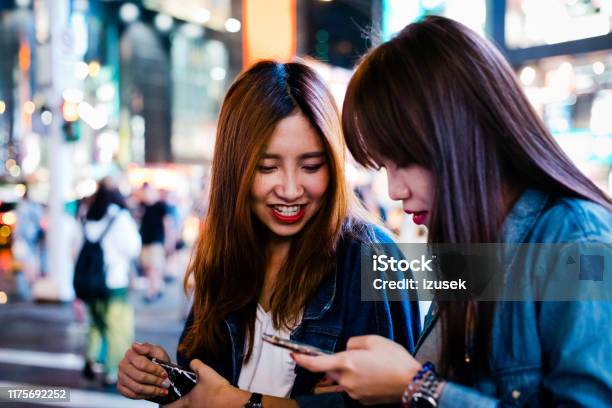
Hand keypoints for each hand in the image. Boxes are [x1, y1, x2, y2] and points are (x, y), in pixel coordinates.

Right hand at [117, 342, 171, 399]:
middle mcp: (123, 364)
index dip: (154, 370)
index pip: (141, 364)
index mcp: (130, 353)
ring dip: (152, 390)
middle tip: (166, 383)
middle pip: (140, 376)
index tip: (165, 374)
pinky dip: (145, 395)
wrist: (156, 372)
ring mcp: (120, 376)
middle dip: (155, 381)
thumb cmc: (157, 360)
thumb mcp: (157, 351)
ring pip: (137, 387)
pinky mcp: (121, 387)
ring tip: (163, 390)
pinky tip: (153, 393)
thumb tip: (134, 345)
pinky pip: (132, 395)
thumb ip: (148, 348)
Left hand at [165, 359, 248, 407]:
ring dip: (190, 403)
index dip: (164, 403)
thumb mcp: (205, 372)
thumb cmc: (216, 389)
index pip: (169, 407)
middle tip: (178, 395)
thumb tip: (192, 362)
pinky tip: (206, 396)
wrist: (232, 401)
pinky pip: (201, 407)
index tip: (163, 399)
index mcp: (187, 402)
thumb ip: (196, 365)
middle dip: (178, 403)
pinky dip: (200, 403)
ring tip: (193, 394)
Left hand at [293, 335, 420, 404]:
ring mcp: (353, 392)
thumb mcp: (373, 340)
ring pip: (342, 379)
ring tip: (371, 365)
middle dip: (336, 362)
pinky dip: (358, 379)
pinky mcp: (362, 400)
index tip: (293, 354)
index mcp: (347, 363)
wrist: (412, 383)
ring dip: (349, 371)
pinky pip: (353, 387)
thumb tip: (347, 349)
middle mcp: (346, 380)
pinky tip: (374, 374)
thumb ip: (353, 342)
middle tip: (356, 355)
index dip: (301, 359)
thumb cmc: (394, 359)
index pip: (316, 363)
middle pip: (330, 370)